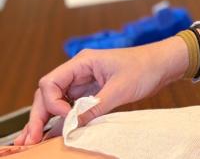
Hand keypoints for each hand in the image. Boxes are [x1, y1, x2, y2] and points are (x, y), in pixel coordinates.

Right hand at [13, 37, 187, 145]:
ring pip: (57, 102)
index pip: (51, 82)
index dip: (52, 103)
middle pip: (48, 93)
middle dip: (39, 115)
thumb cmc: (146, 66)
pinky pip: (71, 107)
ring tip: (35, 140)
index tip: (65, 117)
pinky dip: (63, 120)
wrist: (165, 64)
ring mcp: (85, 82)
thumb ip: (95, 107)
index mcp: (83, 62)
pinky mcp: (93, 93)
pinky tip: (56, 133)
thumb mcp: (120, 89)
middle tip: (31, 138)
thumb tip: (72, 126)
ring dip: (47, 119)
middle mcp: (79, 71)